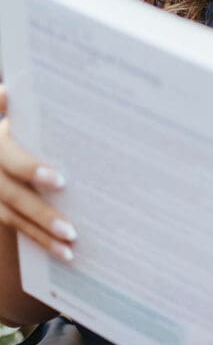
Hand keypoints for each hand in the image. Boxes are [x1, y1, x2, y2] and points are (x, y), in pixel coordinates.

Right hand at [0, 84, 76, 260]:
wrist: (0, 151)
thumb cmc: (15, 125)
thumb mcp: (16, 112)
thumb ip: (8, 101)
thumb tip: (10, 91)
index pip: (12, 161)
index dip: (32, 171)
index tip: (61, 181)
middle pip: (14, 197)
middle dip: (43, 215)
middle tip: (73, 230)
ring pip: (13, 218)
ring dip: (42, 236)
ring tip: (70, 248)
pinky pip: (16, 227)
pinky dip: (38, 241)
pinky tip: (62, 253)